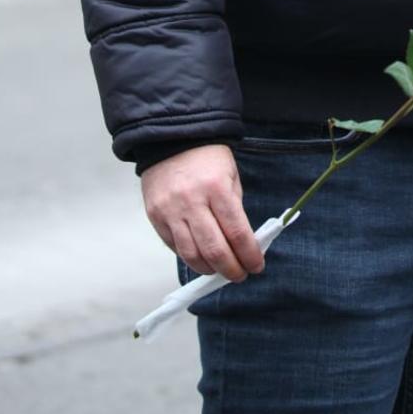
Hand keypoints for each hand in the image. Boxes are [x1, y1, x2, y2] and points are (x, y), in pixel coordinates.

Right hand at [141, 144, 265, 280]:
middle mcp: (192, 201)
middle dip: (231, 269)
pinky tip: (200, 257)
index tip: (257, 266)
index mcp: (217, 188)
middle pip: (214, 250)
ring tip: (220, 270)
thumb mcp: (231, 176)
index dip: (249, 255)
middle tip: (240, 275)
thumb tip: (243, 243)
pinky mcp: (155, 216)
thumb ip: (234, 209)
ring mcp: (171, 210)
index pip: (237, 232)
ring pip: (191, 255)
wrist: (171, 138)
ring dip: (209, 269)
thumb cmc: (207, 158)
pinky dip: (189, 257)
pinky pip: (173, 246)